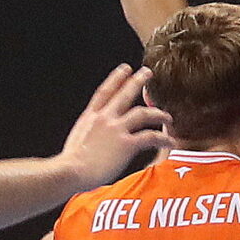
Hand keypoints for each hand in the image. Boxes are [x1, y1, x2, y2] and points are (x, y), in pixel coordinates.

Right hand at [58, 65, 170, 188]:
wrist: (70, 171)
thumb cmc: (69, 164)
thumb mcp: (76, 140)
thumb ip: (88, 134)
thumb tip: (92, 140)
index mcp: (90, 117)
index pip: (104, 92)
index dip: (116, 78)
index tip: (125, 68)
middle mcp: (104, 118)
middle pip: (124, 94)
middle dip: (138, 81)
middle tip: (148, 72)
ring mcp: (115, 129)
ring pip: (142, 113)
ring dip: (158, 113)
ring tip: (167, 116)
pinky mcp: (126, 144)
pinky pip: (150, 137)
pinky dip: (162, 139)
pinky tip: (170, 142)